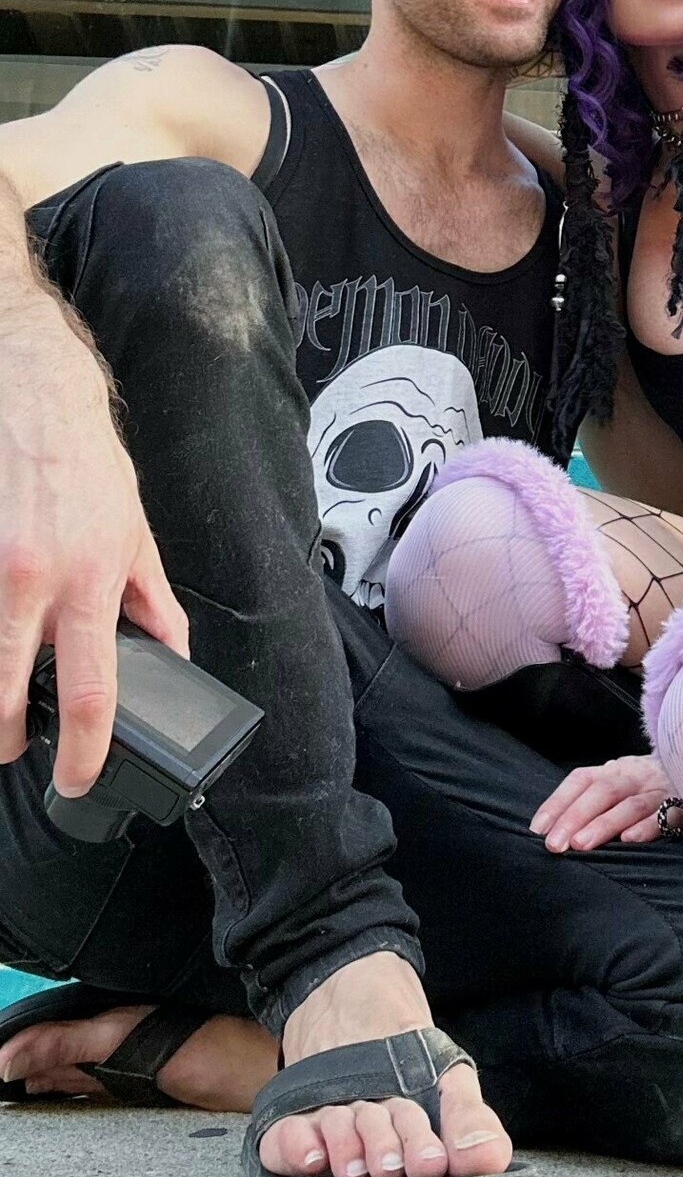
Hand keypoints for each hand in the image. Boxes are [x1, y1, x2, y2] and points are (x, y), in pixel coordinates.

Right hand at [0, 300, 187, 795]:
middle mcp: (32, 581)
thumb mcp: (136, 533)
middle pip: (6, 697)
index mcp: (90, 581)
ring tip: (2, 704)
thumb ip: (152, 602)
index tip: (78, 778)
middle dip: (7, 739)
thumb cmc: (87, 465)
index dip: (85, 752)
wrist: (35, 398)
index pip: (93, 692)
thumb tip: (172, 655)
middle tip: (16, 747)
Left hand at [529, 754, 682, 851]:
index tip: (537, 829)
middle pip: (602, 791)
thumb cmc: (653, 788)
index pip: (582, 780)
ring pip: (630, 804)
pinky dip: (648, 826)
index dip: (558, 802)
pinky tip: (630, 840)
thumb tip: (553, 830)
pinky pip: (667, 814)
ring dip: (604, 824)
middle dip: (574, 817)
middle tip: (554, 845)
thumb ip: (596, 800)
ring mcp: (662, 789)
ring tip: (581, 845)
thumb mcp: (624, 784)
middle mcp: (636, 775)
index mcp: (617, 769)